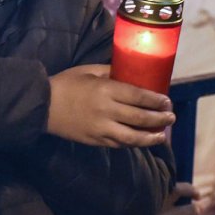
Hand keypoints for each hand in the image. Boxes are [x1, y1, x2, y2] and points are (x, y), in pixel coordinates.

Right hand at [47, 64, 174, 147]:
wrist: (43, 106)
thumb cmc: (66, 83)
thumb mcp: (88, 70)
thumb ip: (110, 71)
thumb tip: (129, 73)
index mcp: (106, 90)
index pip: (138, 96)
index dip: (156, 100)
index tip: (167, 101)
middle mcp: (107, 111)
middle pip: (140, 118)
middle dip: (159, 119)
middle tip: (171, 117)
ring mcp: (101, 128)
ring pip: (132, 137)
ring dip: (150, 137)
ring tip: (162, 135)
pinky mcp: (95, 141)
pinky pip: (118, 144)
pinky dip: (132, 143)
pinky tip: (141, 140)